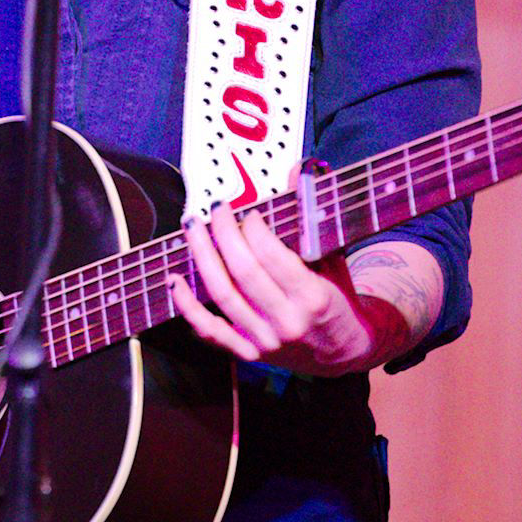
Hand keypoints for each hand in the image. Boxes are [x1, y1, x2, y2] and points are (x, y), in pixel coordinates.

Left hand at [171, 203, 399, 375]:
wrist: (345, 351)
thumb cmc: (338, 297)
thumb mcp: (333, 257)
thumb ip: (312, 215)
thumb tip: (300, 168)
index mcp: (313, 297)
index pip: (272, 257)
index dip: (253, 229)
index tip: (248, 212)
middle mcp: (287, 322)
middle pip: (243, 272)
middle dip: (224, 233)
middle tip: (216, 209)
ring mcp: (265, 340)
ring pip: (222, 294)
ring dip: (201, 256)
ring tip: (192, 227)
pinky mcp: (248, 352)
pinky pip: (209, 331)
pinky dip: (188, 306)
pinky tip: (176, 279)